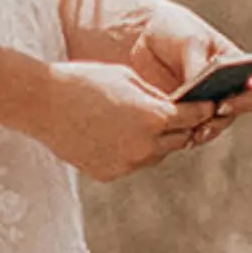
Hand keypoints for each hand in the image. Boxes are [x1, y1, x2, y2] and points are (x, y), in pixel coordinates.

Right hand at [24, 58, 219, 181]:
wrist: (42, 104)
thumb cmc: (85, 81)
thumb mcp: (127, 79)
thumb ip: (156, 96)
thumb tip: (176, 108)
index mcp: (153, 118)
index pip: (193, 117)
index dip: (203, 109)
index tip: (209, 105)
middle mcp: (145, 146)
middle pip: (179, 140)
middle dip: (182, 127)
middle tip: (185, 117)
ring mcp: (126, 164)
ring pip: (155, 155)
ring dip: (156, 142)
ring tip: (147, 125)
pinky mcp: (108, 173)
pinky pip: (130, 162)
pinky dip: (130, 151)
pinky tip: (116, 135)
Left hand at [118, 0, 251, 146]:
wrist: (143, 36)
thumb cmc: (176, 31)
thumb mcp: (189, 39)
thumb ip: (197, 61)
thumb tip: (199, 83)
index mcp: (237, 71)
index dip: (244, 103)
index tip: (225, 103)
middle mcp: (224, 94)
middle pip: (229, 117)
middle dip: (218, 121)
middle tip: (203, 123)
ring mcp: (202, 107)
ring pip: (207, 128)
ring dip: (199, 131)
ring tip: (187, 131)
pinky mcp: (179, 116)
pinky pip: (183, 131)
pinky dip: (178, 133)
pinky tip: (168, 131)